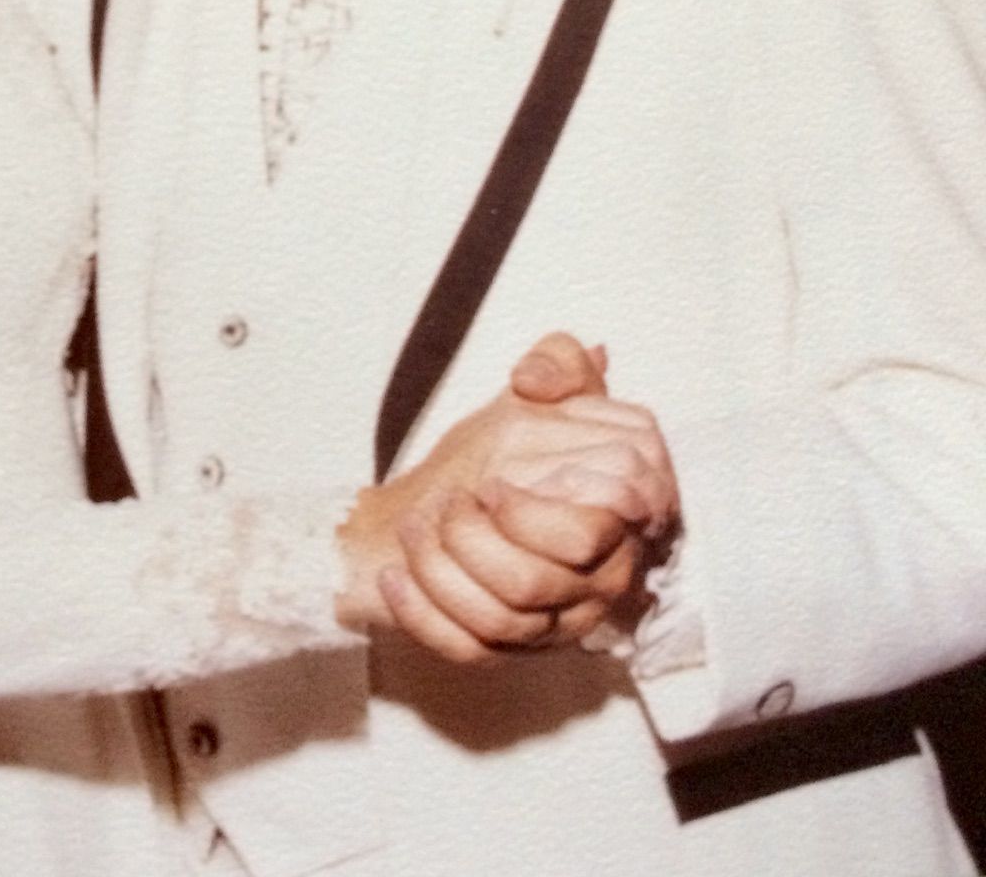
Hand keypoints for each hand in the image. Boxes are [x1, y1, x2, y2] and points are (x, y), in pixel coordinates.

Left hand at [336, 333, 668, 659]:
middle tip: (446, 502)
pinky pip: (468, 652)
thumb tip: (536, 380)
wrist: (460, 496)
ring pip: (499, 621)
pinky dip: (423, 614)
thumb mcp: (542, 390)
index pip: (591, 535)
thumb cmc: (511, 448)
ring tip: (415, 526)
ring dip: (440, 568)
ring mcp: (559, 621)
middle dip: (471, 539)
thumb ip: (560, 362)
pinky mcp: (514, 653)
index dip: (533, 513)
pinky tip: (395, 577)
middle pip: (535, 583)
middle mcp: (600, 577)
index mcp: (620, 515)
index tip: (489, 482)